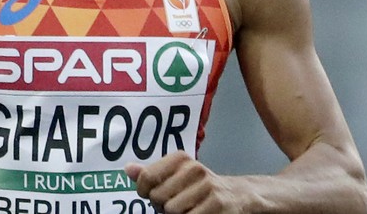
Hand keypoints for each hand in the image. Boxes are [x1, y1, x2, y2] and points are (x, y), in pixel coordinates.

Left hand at [125, 151, 245, 213]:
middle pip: (158, 198)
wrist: (239, 196)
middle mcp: (194, 168)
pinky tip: (199, 213)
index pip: (147, 177)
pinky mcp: (217, 204)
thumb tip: (127, 169)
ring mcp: (207, 186)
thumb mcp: (177, 175)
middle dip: (163, 207)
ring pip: (172, 211)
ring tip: (190, 209)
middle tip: (178, 204)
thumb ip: (152, 174)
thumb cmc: (201, 188)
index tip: (153, 194)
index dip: (145, 192)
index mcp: (181, 159)